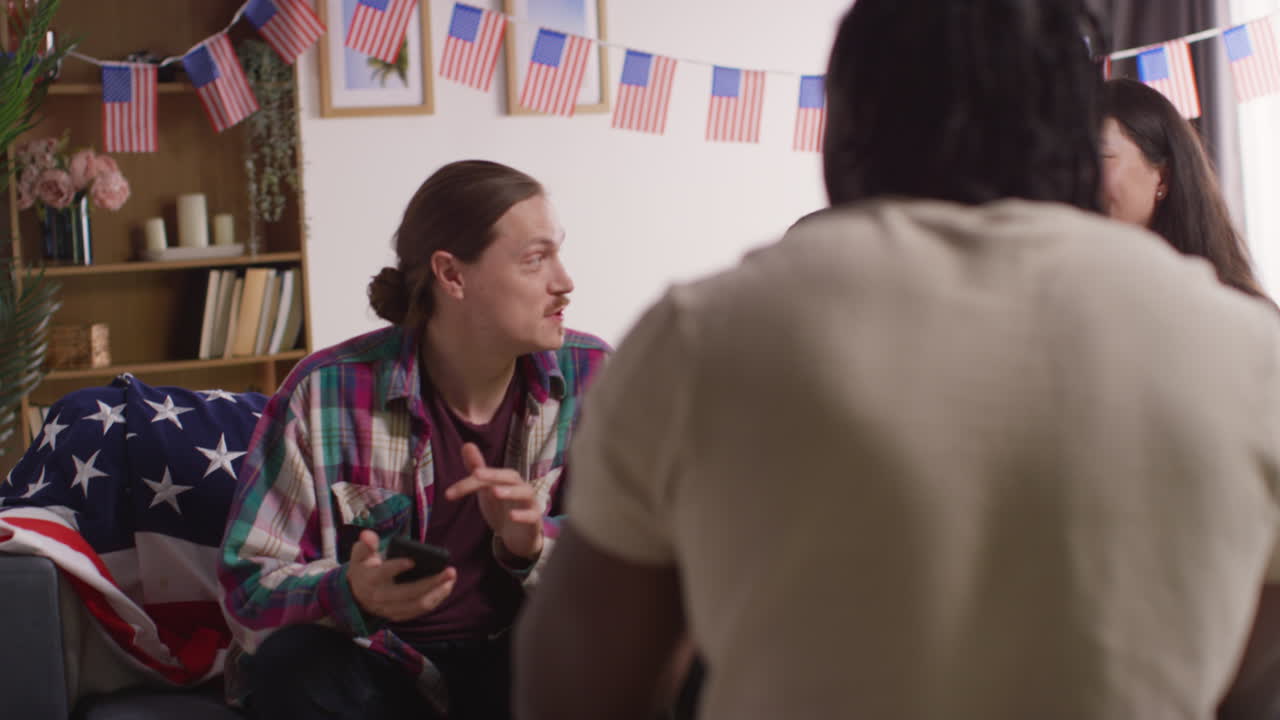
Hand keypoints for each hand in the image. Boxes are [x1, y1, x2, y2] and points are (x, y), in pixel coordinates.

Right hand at [347, 530, 455, 621]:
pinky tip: (446, 587)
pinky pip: (420, 610)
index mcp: (370, 579)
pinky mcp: (399, 615)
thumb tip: (368, 535)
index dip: (396, 567)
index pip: (383, 573)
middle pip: (408, 593)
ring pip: (418, 604)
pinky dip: (436, 599)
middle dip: (431, 582)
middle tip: (450, 570)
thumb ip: (366, 544)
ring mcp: (390, 609)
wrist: (358, 593)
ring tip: (451, 578)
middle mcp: (380, 597)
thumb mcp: (360, 554)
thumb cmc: (364, 567)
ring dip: (438, 592)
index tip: (412, 560)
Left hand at [445, 443, 544, 559]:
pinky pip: (533, 515)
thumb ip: (477, 469)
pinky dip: (524, 515)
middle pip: (510, 476)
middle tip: (476, 474)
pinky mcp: (534, 520)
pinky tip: (512, 516)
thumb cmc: (502, 508)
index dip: (469, 481)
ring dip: (511, 491)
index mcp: (506, 480)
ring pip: (525, 492)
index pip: (489, 474)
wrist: (519, 535)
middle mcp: (520, 488)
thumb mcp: (487, 489)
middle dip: (494, 474)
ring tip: (495, 492)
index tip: (450, 493)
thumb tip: (467, 444)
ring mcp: (529, 503)